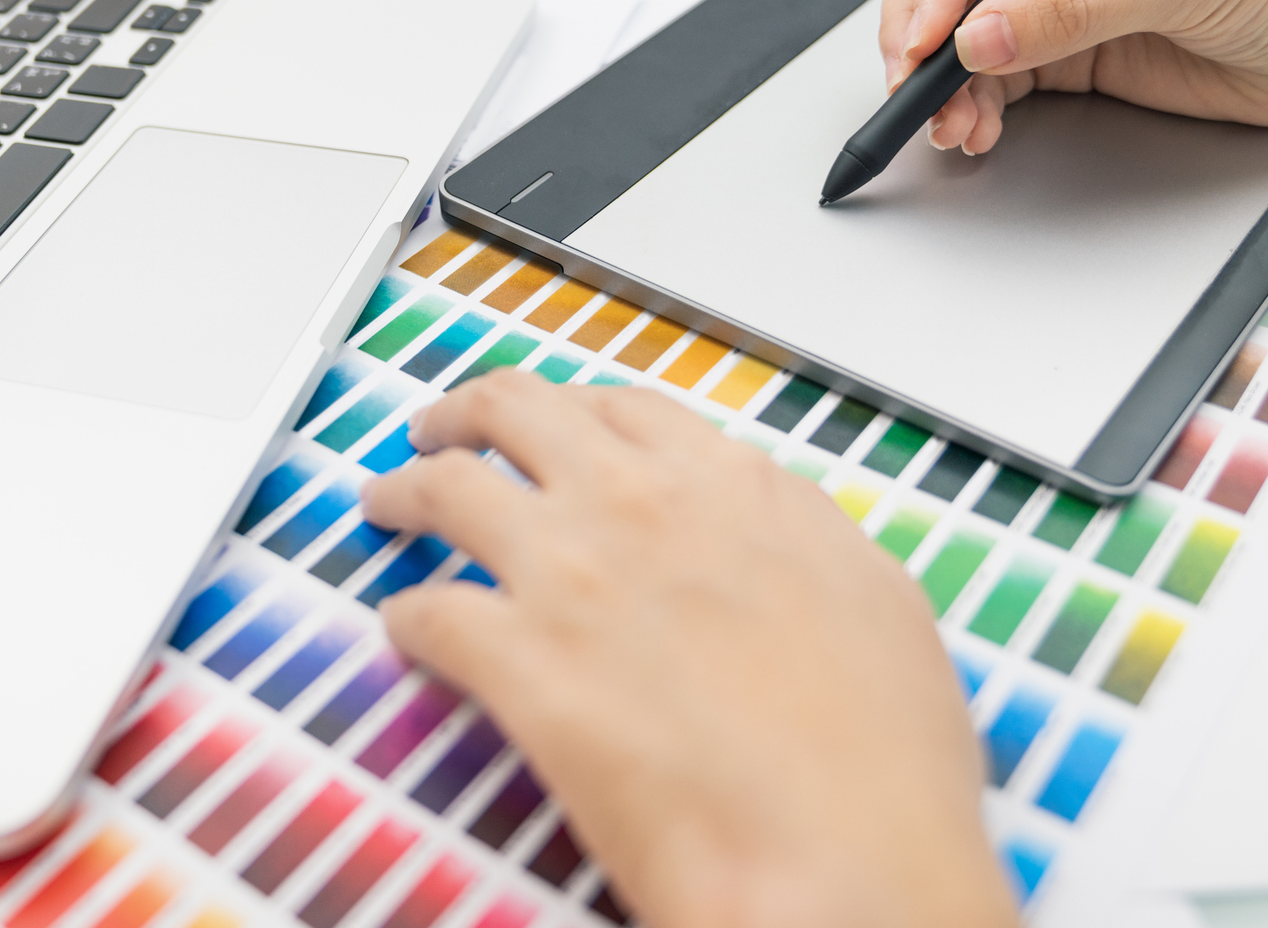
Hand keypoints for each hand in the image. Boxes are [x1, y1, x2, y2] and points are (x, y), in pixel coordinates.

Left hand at [360, 373, 1016, 927]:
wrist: (844, 859)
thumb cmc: (880, 763)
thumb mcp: (875, 600)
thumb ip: (798, 540)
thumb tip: (769, 528)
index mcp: (733, 486)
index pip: (626, 408)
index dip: (572, 409)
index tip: (553, 423)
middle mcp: (641, 504)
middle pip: (517, 413)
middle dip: (466, 413)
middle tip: (442, 430)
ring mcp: (570, 572)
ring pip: (447, 488)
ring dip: (405, 488)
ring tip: (387, 502)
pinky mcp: (516, 658)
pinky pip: (425, 612)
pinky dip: (404, 617)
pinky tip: (405, 632)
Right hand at [882, 0, 1267, 154]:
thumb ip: (1074, 7)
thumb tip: (977, 36)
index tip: (932, 33)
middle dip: (920, 31)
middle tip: (914, 84)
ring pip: (960, 35)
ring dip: (942, 82)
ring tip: (951, 125)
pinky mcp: (1068, 55)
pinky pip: (993, 79)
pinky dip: (973, 106)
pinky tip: (976, 130)